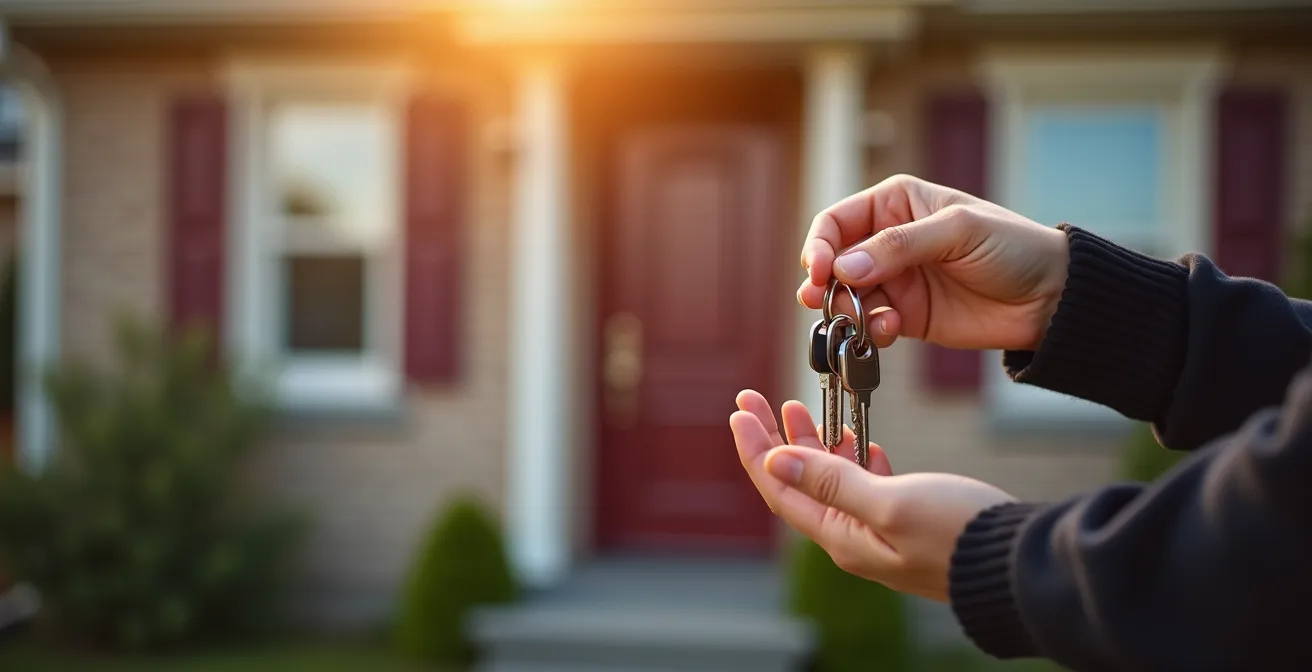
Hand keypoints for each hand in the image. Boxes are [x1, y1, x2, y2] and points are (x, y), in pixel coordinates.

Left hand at [731, 390, 1015, 601]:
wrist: (1021, 562)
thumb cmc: (961, 533)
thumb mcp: (891, 503)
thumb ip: (833, 482)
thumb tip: (776, 462)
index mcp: (842, 537)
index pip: (780, 489)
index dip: (755, 448)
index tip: (740, 410)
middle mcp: (854, 538)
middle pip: (798, 482)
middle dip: (774, 438)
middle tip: (755, 398)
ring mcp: (881, 532)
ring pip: (831, 481)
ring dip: (811, 443)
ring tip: (797, 406)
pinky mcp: (908, 524)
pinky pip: (866, 487)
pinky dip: (854, 459)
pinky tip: (855, 440)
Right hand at [799, 174, 1069, 351]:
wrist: (1050, 298)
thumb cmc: (1012, 247)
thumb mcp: (957, 232)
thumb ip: (898, 246)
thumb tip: (843, 268)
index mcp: (895, 204)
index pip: (835, 222)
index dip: (819, 246)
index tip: (819, 272)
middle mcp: (887, 241)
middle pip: (832, 263)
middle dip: (823, 284)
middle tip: (822, 302)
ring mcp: (894, 281)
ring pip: (844, 298)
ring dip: (846, 311)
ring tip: (863, 321)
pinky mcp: (905, 316)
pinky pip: (869, 324)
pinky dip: (869, 331)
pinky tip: (889, 330)